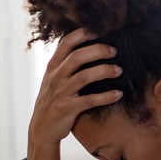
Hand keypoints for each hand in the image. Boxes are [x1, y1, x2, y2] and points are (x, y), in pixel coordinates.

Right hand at [26, 28, 122, 159]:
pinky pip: (89, 100)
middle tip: (114, 51)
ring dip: (104, 71)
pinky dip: (106, 96)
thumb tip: (87, 47)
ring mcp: (61, 93)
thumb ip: (65, 64)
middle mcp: (56, 77)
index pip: (66, 43)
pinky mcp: (67, 108)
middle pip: (77, 57)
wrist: (41, 128)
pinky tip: (118, 94)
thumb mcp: (53, 79)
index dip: (82, 34)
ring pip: (84, 77)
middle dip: (98, 51)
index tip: (99, 31)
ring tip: (118, 70)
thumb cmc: (53, 101)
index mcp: (53, 67)